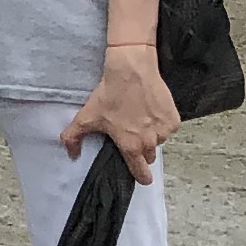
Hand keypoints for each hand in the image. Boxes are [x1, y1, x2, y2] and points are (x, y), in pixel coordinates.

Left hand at [61, 42, 177, 185]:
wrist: (131, 70)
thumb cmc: (110, 94)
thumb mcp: (86, 116)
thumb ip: (73, 138)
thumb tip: (72, 155)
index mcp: (130, 146)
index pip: (141, 174)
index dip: (140, 176)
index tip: (139, 174)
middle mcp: (150, 142)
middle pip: (148, 156)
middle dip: (141, 149)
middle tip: (131, 132)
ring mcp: (164, 131)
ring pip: (158, 141)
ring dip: (151, 134)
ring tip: (139, 117)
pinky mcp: (173, 119)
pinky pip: (168, 128)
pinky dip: (161, 122)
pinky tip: (150, 110)